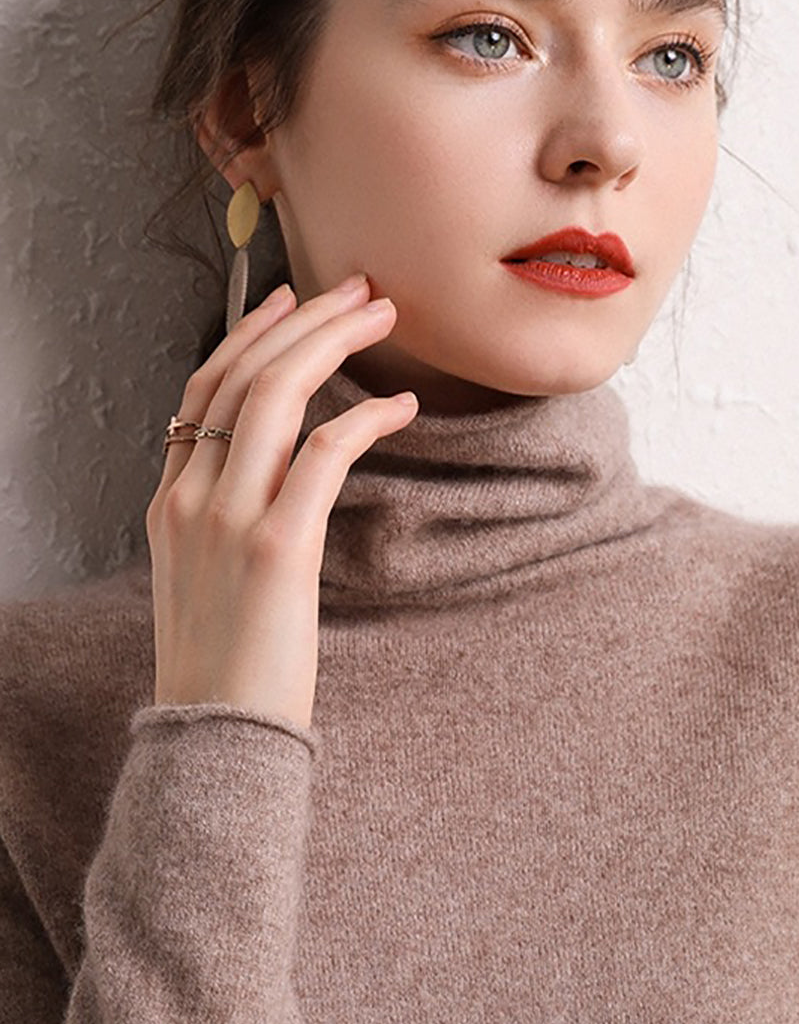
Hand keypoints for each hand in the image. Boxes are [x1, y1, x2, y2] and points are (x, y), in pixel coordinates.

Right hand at [145, 275, 416, 729]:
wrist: (215, 735)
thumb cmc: (223, 665)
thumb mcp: (200, 580)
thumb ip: (220, 519)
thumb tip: (272, 478)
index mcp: (169, 502)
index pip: (203, 391)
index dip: (249, 336)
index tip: (290, 301)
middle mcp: (189, 497)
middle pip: (243, 376)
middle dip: (305, 320)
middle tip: (358, 288)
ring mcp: (228, 519)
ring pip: (277, 396)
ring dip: (335, 344)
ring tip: (382, 316)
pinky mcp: (278, 548)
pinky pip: (323, 453)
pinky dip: (367, 418)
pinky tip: (403, 407)